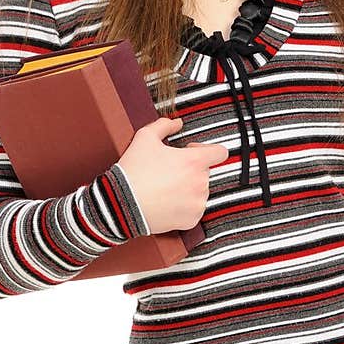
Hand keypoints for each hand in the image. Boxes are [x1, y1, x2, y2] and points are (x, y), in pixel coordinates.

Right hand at [116, 116, 229, 234]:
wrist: (122, 204)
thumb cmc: (134, 171)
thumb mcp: (145, 137)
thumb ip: (164, 125)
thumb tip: (177, 123)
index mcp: (194, 162)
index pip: (220, 153)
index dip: (208, 150)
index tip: (192, 152)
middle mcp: (201, 183)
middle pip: (205, 172)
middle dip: (191, 170)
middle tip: (169, 171)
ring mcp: (197, 203)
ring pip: (200, 191)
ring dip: (188, 188)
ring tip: (166, 187)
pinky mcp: (192, 220)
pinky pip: (193, 209)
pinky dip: (183, 206)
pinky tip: (166, 201)